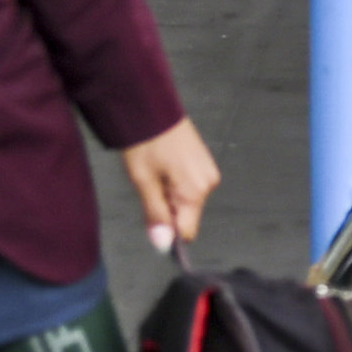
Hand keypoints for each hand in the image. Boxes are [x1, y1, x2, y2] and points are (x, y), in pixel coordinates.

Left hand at [121, 119, 221, 252]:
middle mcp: (208, 183)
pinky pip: (190, 186)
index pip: (187, 231)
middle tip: (150, 184)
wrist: (151, 107)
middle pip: (187, 216)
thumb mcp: (144, 181)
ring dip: (170, 194)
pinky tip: (164, 165)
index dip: (168, 231)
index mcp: (195, 190)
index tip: (151, 217)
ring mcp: (208, 171)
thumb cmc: (146, 141)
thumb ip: (155, 214)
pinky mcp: (204, 163)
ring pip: (188, 201)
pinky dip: (175, 183)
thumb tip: (163, 244)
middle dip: (167, 208)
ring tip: (156, 171)